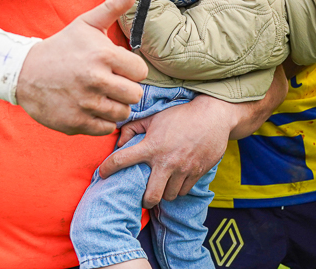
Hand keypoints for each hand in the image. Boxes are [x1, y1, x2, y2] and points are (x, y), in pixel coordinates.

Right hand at [16, 0, 147, 134]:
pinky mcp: (75, 122)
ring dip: (115, 106)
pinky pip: (106, 128)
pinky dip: (102, 121)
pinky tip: (91, 108)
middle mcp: (95, 80)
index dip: (131, 70)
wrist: (23, 72)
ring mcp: (85, 103)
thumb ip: (115, 6)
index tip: (118, 68)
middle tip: (111, 84)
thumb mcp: (87, 23)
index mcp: (103, 56)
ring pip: (122, 113)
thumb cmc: (62, 47)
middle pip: (135, 95)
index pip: (141, 72)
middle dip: (126, 90)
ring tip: (101, 96)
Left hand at [97, 68, 287, 206]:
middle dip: (146, 200)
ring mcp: (184, 169)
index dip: (107, 169)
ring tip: (163, 185)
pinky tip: (177, 180)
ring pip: (169, 196)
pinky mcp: (198, 172)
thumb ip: (134, 127)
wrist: (214, 115)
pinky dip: (178, 188)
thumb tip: (119, 142)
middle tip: (145, 196)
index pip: (121, 160)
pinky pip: (184, 191)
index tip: (102, 174)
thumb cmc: (181, 115)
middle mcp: (167, 161)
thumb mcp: (155, 117)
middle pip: (151, 197)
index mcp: (152, 146)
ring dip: (164, 193)